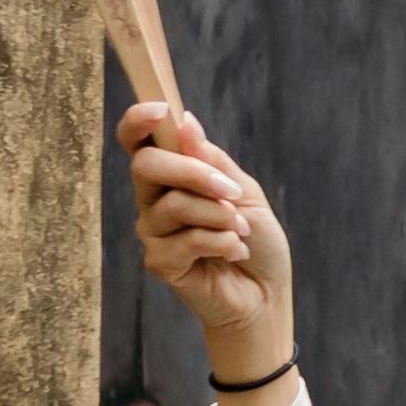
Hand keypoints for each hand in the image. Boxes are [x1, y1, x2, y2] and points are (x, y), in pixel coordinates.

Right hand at [118, 96, 296, 391]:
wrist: (266, 294)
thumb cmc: (255, 240)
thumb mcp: (243, 191)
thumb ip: (212, 161)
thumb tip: (186, 123)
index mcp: (172, 175)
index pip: (139, 142)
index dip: (138, 121)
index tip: (161, 111)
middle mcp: (154, 200)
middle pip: (147, 165)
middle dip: (194, 172)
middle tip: (231, 192)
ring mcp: (153, 231)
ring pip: (173, 204)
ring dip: (218, 215)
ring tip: (241, 230)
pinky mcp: (160, 262)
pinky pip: (183, 240)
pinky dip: (219, 242)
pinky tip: (233, 252)